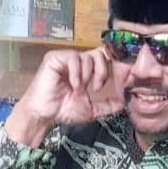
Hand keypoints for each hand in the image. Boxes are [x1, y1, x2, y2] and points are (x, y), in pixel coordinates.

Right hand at [5, 47, 123, 147]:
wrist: (43, 115)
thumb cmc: (63, 110)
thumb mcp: (91, 109)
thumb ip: (107, 105)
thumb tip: (123, 103)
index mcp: (85, 71)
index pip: (103, 59)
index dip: (111, 66)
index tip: (115, 80)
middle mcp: (76, 62)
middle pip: (99, 53)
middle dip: (102, 71)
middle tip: (97, 87)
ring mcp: (65, 59)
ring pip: (87, 56)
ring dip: (88, 75)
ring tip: (80, 88)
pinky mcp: (55, 58)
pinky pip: (73, 58)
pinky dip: (77, 73)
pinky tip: (74, 84)